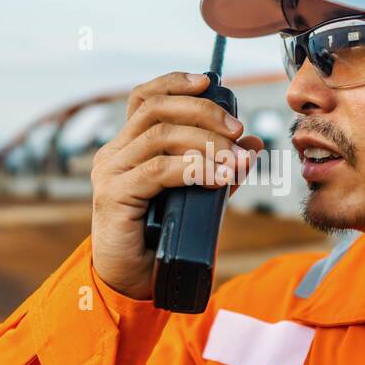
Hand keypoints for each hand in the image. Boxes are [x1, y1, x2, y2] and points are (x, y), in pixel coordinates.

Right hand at [89, 71, 263, 299]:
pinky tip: (218, 177)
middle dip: (203, 113)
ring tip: (234, 161)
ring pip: (160, 137)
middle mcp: (114, 153)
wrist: (133, 281)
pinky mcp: (115, 196)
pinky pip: (158, 171)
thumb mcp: (196, 195)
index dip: (175, 83)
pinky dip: (194, 169)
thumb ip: (219, 167)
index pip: (145, 98)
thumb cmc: (161, 238)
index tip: (209, 83)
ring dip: (205, 143)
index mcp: (128, 146)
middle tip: (236, 130)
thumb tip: (253, 144)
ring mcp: (111, 173)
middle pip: (157, 110)